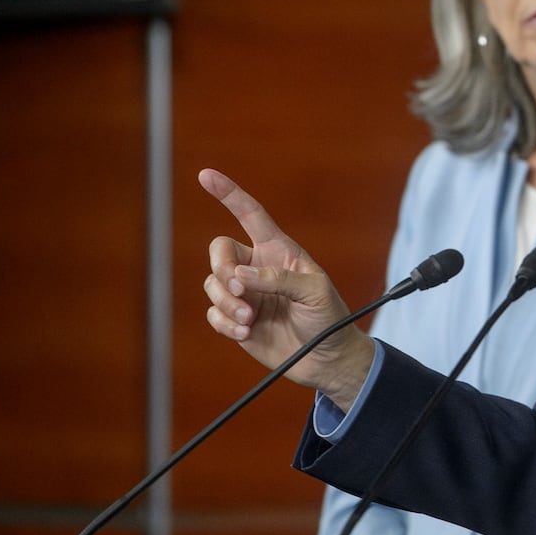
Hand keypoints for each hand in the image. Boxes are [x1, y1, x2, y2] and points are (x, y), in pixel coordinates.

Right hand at [199, 168, 373, 408]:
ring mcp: (245, 294)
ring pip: (213, 284)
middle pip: (219, 251)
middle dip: (222, 270)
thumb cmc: (329, 318)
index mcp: (280, 251)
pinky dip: (225, 324)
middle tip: (241, 292)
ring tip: (249, 320)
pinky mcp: (236, 319)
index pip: (251, 215)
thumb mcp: (315, 292)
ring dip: (227, 303)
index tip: (206, 175)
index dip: (230, 194)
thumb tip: (239, 276)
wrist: (326, 359)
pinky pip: (213, 313)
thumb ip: (278, 279)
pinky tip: (246, 333)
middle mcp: (258, 268)